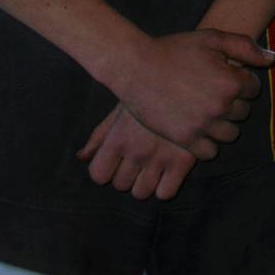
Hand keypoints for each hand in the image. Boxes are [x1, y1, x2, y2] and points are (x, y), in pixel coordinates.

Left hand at [78, 103, 198, 200]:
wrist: (192, 80)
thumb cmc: (152, 92)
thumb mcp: (122, 108)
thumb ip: (100, 135)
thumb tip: (82, 158)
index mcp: (118, 137)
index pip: (98, 175)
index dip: (106, 169)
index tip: (117, 160)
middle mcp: (137, 151)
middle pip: (120, 184)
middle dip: (127, 174)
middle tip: (140, 158)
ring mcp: (160, 158)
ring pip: (141, 192)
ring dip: (145, 183)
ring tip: (154, 166)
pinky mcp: (184, 162)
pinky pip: (165, 193)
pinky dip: (165, 186)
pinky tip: (170, 171)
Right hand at [110, 28, 271, 156]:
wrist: (136, 68)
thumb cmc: (175, 50)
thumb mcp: (212, 38)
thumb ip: (245, 47)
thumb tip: (272, 59)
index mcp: (231, 81)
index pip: (254, 88)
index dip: (241, 81)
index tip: (226, 77)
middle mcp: (221, 106)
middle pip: (243, 112)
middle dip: (234, 102)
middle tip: (214, 93)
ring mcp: (203, 125)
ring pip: (230, 134)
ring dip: (224, 124)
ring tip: (208, 112)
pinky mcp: (185, 139)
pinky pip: (210, 151)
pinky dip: (208, 143)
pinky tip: (199, 129)